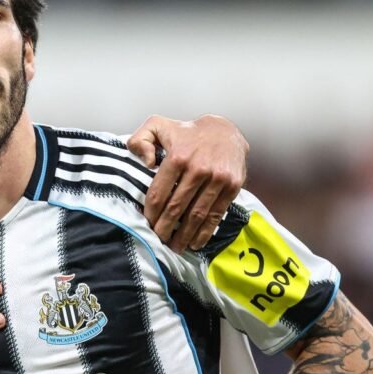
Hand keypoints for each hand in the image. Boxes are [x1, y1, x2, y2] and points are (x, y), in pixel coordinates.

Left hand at [127, 114, 248, 252]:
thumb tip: (145, 163)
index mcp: (178, 156)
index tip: (146, 224)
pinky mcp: (232, 187)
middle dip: (165, 228)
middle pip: (177, 207)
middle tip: (157, 241)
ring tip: (175, 247)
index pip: (159, 193)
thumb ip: (140, 140)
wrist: (225, 130)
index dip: (151, 212)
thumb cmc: (185, 132)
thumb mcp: (157, 126)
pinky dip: (205, 232)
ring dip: (184, 235)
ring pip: (197, 214)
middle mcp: (198, 169)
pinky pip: (216, 214)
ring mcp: (217, 179)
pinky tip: (195, 243)